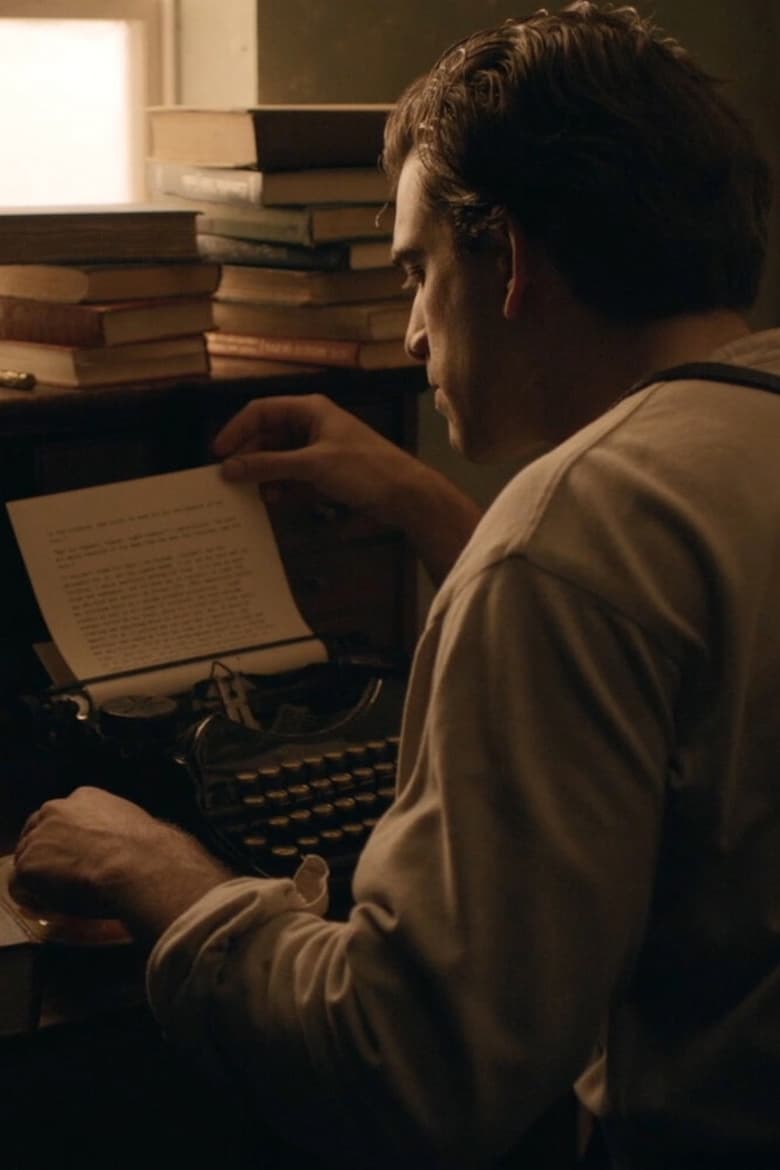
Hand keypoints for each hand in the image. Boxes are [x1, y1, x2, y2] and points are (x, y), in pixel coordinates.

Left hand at [12, 787, 234, 941]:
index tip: (76, 853)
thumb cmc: (148, 847)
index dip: (68, 837)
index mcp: (85, 796)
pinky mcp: (29, 862)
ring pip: (29, 856)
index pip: (64, 815)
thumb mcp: (133, 825)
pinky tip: (56, 903)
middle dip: (48, 851)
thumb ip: (117, 828)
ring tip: (62, 893)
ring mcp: (39, 834)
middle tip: (63, 875)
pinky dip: (36, 894)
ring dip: (42, 874)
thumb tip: (123, 846)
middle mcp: (56, 808)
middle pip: (38, 830)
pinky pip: (24, 883)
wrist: (138, 864)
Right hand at [214, 393, 421, 524]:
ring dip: (263, 473)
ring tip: (248, 493)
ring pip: (278, 457)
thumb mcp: (312, 465)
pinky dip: (280, 486)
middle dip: (248, 456)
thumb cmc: (364, 469)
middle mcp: (311, 424)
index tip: (217, 454)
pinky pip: (292, 475)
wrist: (405, 494)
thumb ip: (269, 465)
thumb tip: (228, 468)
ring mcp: (318, 449)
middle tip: (228, 479)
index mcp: (309, 409)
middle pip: (267, 435)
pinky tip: (270, 500)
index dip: (236, 430)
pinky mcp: (325, 472)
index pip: (260, 411)